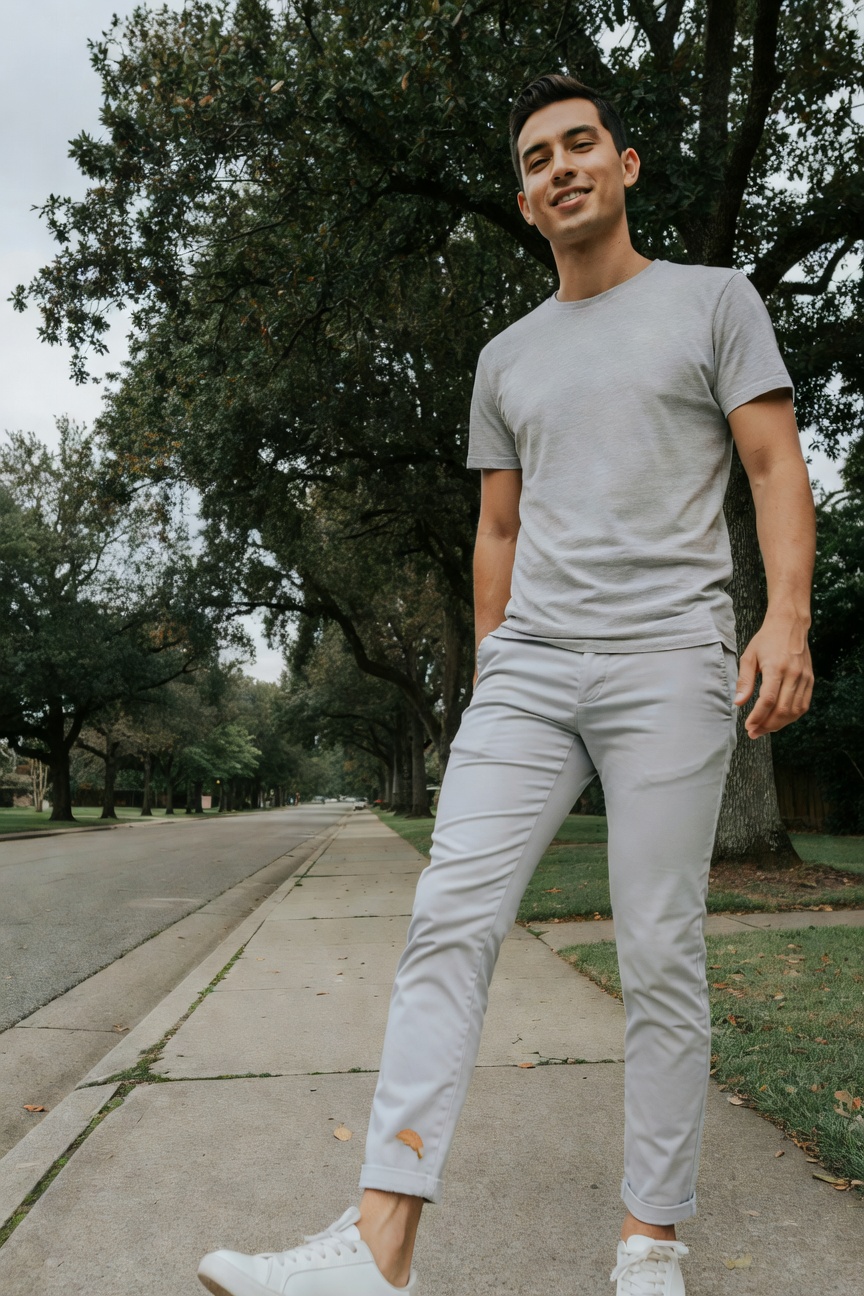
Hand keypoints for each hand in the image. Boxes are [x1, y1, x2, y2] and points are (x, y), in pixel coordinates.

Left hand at [735, 614, 813, 738]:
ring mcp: (804, 678)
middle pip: (782, 709)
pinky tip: (779, 719)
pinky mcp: (810, 680)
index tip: (749, 726)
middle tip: (754, 732)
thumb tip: (738, 703)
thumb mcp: (749, 657)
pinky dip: (792, 716)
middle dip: (767, 725)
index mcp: (776, 668)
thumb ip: (744, 681)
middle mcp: (793, 674)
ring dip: (779, 724)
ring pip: (795, 710)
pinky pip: (803, 704)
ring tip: (765, 728)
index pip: (767, 700)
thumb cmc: (766, 640)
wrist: (790, 624)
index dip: (758, 717)